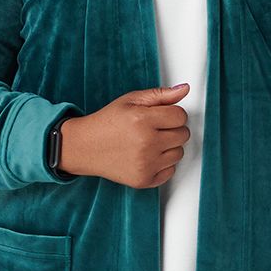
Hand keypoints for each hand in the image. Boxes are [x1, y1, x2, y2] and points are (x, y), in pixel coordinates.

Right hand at [58, 84, 190, 187]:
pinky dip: (163, 164)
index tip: (161, 116)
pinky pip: (171, 171)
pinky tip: (147, 156)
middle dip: (172, 129)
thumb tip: (184, 89)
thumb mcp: (131, 101)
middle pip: (183, 135)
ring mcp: (146, 164)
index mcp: (142, 120)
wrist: (85, 147)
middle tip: (153, 129)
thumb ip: (160, 95)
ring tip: (149, 142)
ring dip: (169, 147)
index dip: (172, 114)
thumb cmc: (108, 122)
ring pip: (179, 153)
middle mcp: (146, 143)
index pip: (180, 116)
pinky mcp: (144, 180)